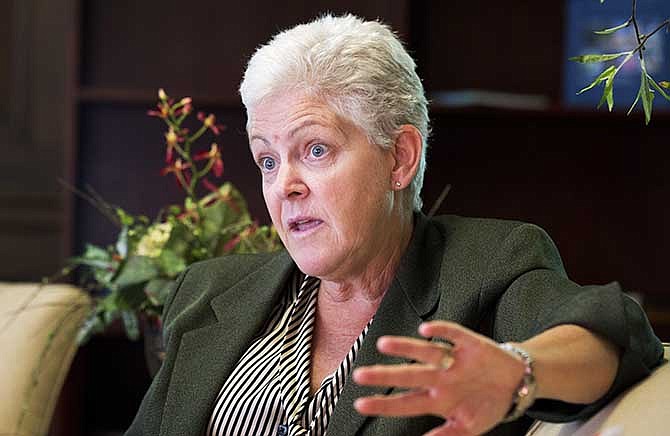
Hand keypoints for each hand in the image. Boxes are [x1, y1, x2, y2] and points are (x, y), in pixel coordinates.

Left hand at [352, 321, 525, 435]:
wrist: (517, 383)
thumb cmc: (488, 403)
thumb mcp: (469, 428)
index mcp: (438, 399)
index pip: (406, 403)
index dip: (384, 405)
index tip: (361, 404)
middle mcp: (441, 377)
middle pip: (409, 376)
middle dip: (385, 377)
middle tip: (359, 375)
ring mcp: (454, 360)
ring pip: (426, 353)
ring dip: (407, 348)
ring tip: (385, 344)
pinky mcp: (470, 344)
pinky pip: (454, 335)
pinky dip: (441, 331)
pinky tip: (426, 329)